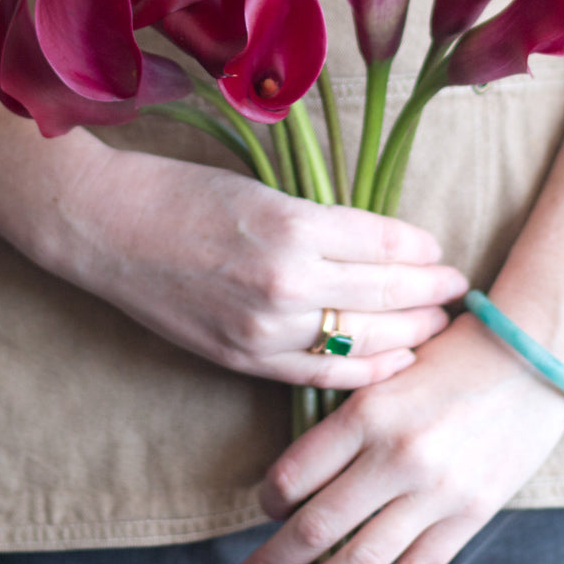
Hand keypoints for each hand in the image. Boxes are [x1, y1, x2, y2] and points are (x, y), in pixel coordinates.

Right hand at [34, 142, 466, 387]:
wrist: (105, 228)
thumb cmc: (180, 192)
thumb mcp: (261, 190)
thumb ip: (320, 223)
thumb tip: (380, 245)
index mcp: (293, 223)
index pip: (385, 240)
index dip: (422, 247)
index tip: (440, 250)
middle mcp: (285, 279)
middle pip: (385, 292)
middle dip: (431, 291)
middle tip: (457, 289)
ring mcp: (263, 326)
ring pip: (361, 337)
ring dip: (409, 332)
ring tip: (437, 325)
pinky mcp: (241, 356)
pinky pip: (319, 372)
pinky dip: (364, 370)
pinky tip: (395, 363)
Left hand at [233, 312, 563, 563]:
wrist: (535, 352)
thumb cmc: (454, 349)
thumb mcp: (390, 368)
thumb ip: (351, 413)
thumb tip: (305, 467)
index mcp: (368, 411)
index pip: (295, 472)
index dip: (268, 500)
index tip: (264, 508)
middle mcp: (396, 455)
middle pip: (316, 527)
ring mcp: (435, 491)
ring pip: (359, 561)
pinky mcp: (470, 515)